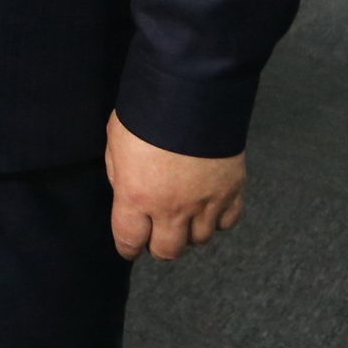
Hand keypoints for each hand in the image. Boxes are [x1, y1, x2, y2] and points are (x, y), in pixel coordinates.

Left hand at [105, 111, 245, 260]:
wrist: (190, 96)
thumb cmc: (144, 116)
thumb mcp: (115, 144)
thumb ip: (121, 176)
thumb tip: (127, 194)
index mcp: (136, 197)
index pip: (129, 240)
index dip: (127, 248)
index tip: (129, 248)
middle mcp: (172, 209)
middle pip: (168, 250)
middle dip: (159, 246)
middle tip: (156, 233)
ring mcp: (205, 204)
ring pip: (199, 240)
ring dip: (189, 233)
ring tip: (183, 217)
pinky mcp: (232, 192)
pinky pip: (227, 223)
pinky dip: (217, 221)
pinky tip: (208, 208)